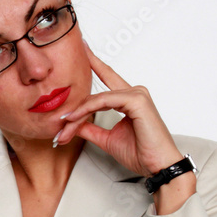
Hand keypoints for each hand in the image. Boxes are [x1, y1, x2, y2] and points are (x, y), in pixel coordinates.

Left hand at [55, 42, 183, 175]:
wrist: (158, 166)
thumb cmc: (140, 153)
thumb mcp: (106, 138)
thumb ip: (90, 128)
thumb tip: (71, 121)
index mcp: (129, 99)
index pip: (108, 77)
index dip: (94, 63)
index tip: (82, 49)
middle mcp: (134, 93)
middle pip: (96, 94)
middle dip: (75, 108)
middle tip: (59, 121)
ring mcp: (137, 95)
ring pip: (97, 98)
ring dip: (78, 113)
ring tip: (65, 126)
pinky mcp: (137, 100)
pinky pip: (104, 101)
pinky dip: (87, 109)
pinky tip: (74, 117)